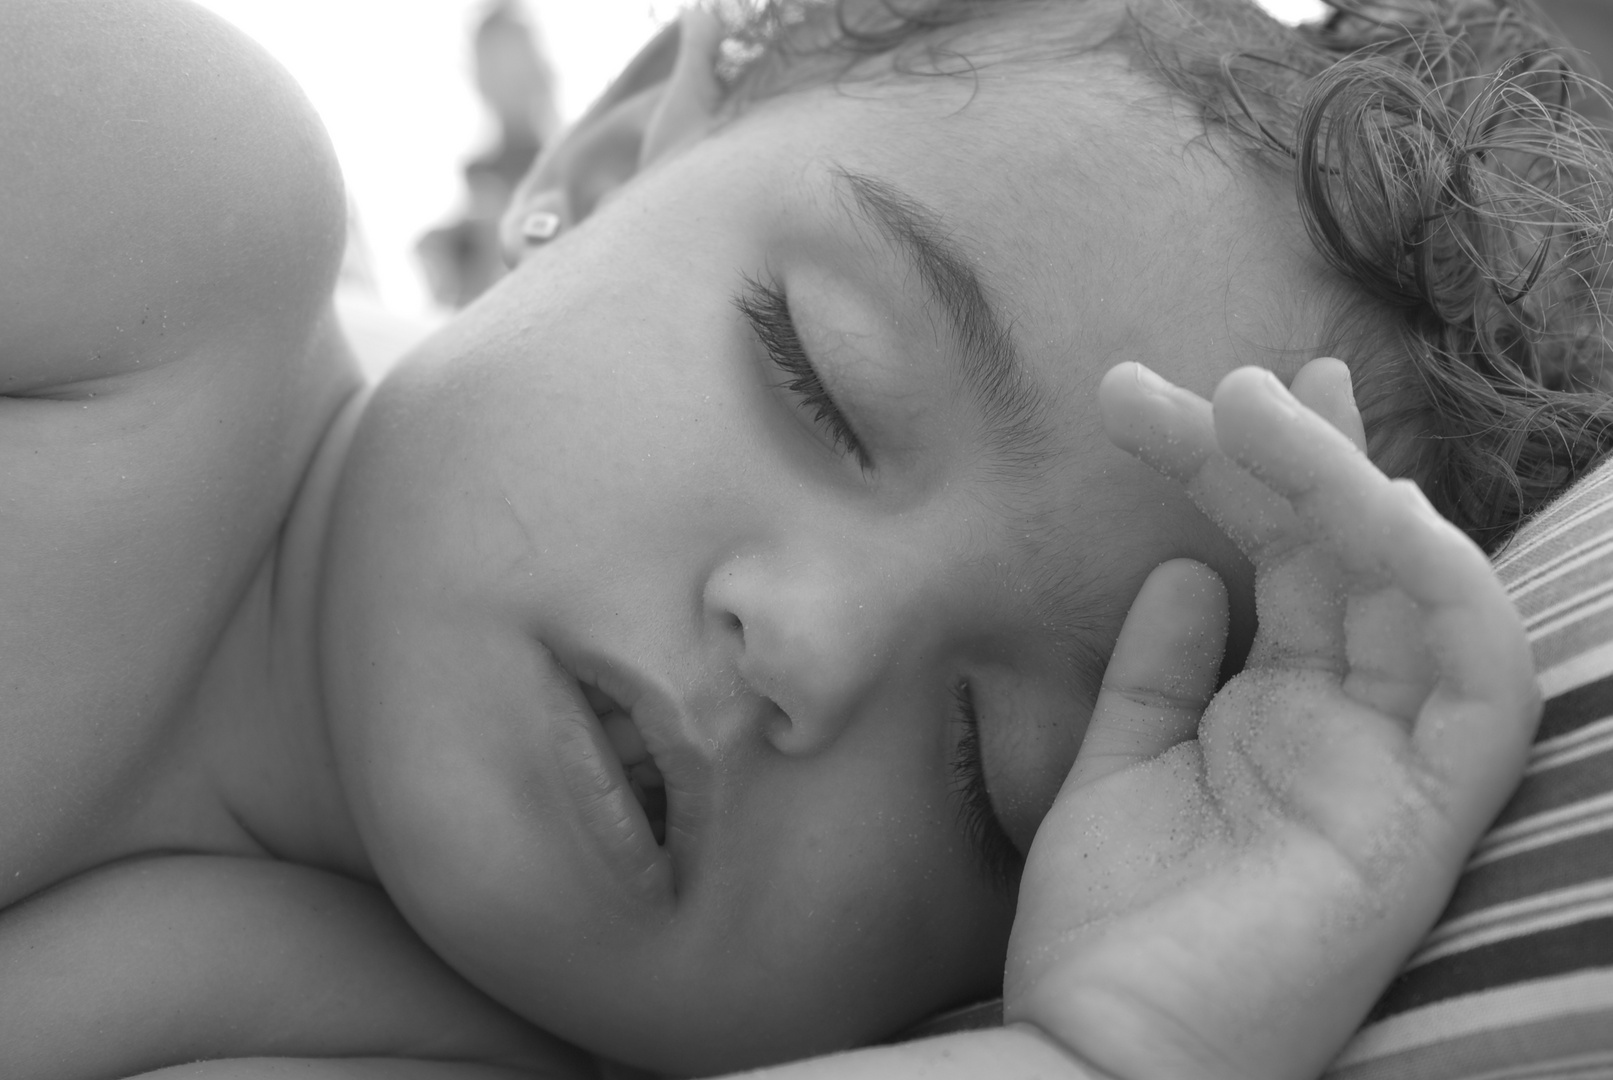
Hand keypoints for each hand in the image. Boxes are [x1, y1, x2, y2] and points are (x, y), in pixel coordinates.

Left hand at [1003, 360, 1538, 1079]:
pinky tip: (1369, 504)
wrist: (1096, 1056)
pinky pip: (1480, 682)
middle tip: (1229, 377)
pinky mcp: (1424, 819)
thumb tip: (1186, 568)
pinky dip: (1442, 582)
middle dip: (1295, 455)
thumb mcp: (1122, 762)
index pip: (1294, 569)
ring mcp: (1392, 772)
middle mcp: (1348, 732)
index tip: (1192, 400)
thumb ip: (1161, 669)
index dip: (1260, 475)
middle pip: (1350, 561)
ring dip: (1352, 487)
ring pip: (1418, 592)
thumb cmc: (1109, 928)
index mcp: (1280, 719)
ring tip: (1261, 402)